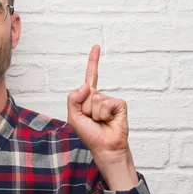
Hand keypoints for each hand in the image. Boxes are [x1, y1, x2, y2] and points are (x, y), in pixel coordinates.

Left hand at [67, 45, 137, 189]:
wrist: (105, 147)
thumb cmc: (90, 134)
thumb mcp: (73, 117)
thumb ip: (73, 99)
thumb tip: (85, 86)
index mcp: (89, 97)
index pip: (91, 76)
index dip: (93, 61)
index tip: (97, 46)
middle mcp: (100, 96)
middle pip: (86, 93)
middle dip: (85, 109)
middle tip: (92, 120)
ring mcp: (110, 100)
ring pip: (95, 99)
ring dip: (94, 114)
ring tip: (99, 122)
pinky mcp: (119, 105)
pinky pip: (106, 104)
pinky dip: (104, 115)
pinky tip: (109, 121)